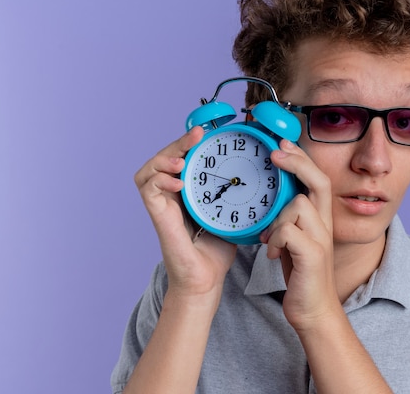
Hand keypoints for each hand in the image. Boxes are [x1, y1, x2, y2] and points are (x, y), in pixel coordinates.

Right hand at [133, 126, 236, 299]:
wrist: (207, 278)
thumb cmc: (218, 248)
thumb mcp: (232, 212)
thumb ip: (237, 193)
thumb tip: (261, 171)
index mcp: (187, 190)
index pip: (182, 157)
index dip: (189, 142)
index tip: (207, 131)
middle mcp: (171, 194)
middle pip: (164, 157)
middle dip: (179, 142)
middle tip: (197, 133)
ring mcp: (162, 204)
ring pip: (149, 169)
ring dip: (164, 157)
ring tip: (182, 159)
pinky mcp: (157, 216)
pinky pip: (148, 189)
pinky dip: (160, 180)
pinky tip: (178, 182)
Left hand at [260, 139, 338, 330]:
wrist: (313, 308)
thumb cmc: (300, 273)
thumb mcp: (293, 239)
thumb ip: (288, 219)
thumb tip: (269, 199)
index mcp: (320, 218)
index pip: (317, 179)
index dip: (301, 158)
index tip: (282, 143)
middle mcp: (325, 224)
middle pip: (319, 181)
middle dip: (297, 162)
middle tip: (275, 153)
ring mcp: (321, 238)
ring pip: (298, 205)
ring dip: (277, 218)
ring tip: (268, 239)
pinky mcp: (313, 255)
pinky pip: (289, 232)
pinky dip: (275, 240)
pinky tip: (272, 254)